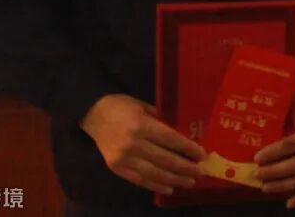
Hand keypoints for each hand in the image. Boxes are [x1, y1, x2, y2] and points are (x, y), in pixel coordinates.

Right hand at [80, 93, 205, 195]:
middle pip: (165, 159)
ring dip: (174, 179)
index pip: (170, 139)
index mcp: (141, 125)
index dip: (188, 148)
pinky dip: (156, 185)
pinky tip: (169, 187)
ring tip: (190, 182)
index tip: (202, 155)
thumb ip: (161, 120)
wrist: (92, 114)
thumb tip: (182, 134)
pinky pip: (139, 180)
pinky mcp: (116, 168)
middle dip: (185, 167)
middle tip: (200, 172)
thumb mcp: (144, 106)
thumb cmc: (122, 106)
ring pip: (154, 173)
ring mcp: (123, 158)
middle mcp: (133, 144)